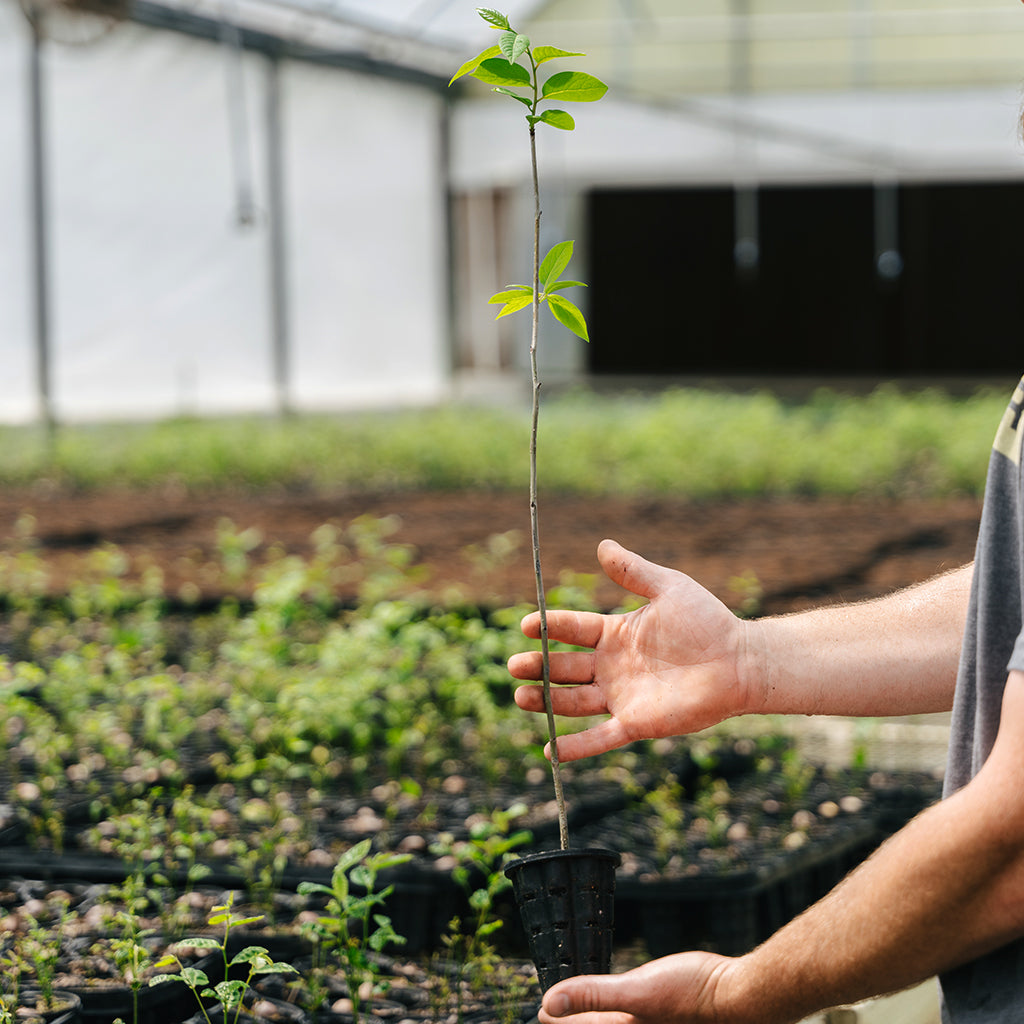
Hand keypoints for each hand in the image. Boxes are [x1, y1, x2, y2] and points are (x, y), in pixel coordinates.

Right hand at [508, 539, 757, 761]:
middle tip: (514, 665)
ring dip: (545, 702)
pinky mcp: (637, 723)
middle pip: (564, 668)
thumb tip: (602, 544)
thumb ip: (633, 571)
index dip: (549, 627)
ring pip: (573, 702)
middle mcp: (613, 667)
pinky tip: (550, 751)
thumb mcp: (668, 588)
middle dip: (537, 667)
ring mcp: (622, 697)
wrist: (740, 662)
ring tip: (519, 696)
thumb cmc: (708, 622)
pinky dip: (575, 747)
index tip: (527, 624)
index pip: (573, 630)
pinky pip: (601, 737)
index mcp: (615, 634)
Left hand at [537, 952, 736, 1023]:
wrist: (742, 997)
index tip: (541, 1012)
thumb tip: (549, 1003)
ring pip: (620, 1022)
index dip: (560, 1019)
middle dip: (579, 1019)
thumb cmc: (694, 995)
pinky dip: (623, 1011)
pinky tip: (626, 1003)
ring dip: (599, 1015)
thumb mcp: (639, 991)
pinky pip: (638, 1016)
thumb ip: (593, 995)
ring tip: (584, 1008)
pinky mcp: (672, 1017)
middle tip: (555, 1011)